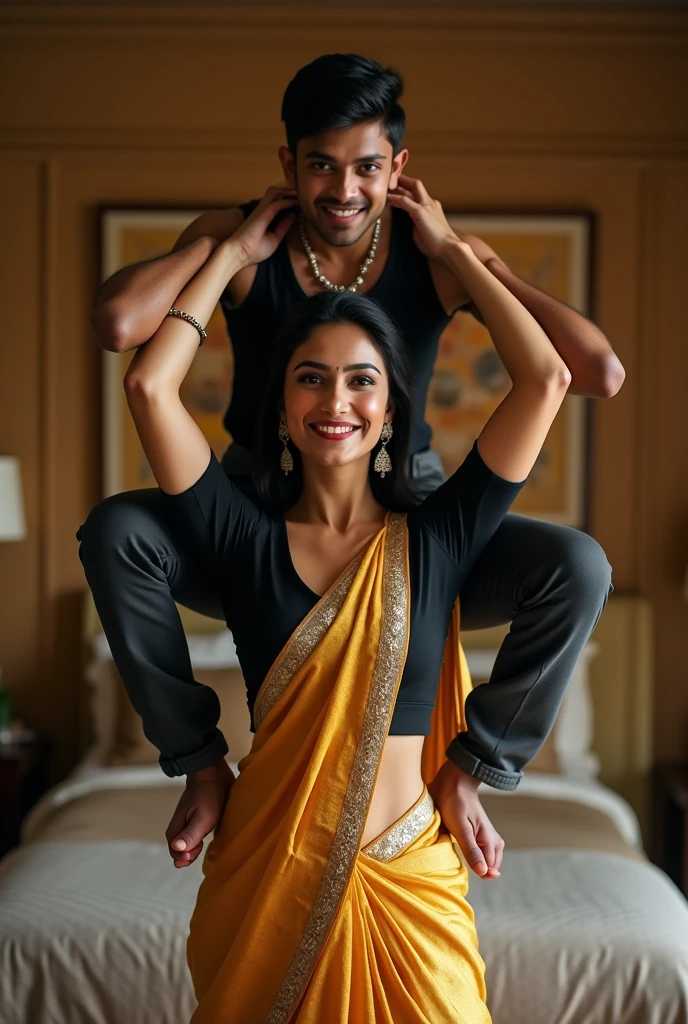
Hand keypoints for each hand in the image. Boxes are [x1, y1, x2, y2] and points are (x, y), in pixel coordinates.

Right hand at [165, 757, 233, 868]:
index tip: (199, 847)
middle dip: (194, 853)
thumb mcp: (202, 817)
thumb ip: (190, 834)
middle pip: (183, 852)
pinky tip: (213, 838)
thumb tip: (178, 849)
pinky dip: (204, 841)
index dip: (187, 857)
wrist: (213, 772)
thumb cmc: (208, 794)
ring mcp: (188, 825)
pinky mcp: (197, 822)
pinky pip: (198, 838)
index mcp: (175, 831)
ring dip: (199, 848)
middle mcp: (179, 830)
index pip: (177, 855)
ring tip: (209, 838)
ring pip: (191, 846)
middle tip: (205, 842)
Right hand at [230, 183, 297, 266]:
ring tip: (301, 192)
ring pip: (276, 191)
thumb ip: (284, 226)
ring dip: (289, 190)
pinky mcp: (262, 213)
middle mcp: (262, 209)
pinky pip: (278, 202)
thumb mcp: (275, 238)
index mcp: (264, 215)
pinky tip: (298, 202)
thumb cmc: (254, 250)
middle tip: (303, 192)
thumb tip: (294, 215)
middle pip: (276, 191)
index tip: (302, 200)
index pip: (278, 200)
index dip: (289, 197)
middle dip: (289, 189)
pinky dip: (288, 200)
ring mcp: (261, 209)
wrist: (239, 254)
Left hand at [387, 175, 508, 272]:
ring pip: (412, 187)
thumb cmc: (437, 245)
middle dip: (404, 179)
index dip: (408, 188)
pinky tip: (387, 198)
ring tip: (386, 183)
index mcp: (433, 208)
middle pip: (416, 184)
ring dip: (399, 184)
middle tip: (391, 177)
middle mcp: (430, 203)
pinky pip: (405, 201)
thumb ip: (417, 224)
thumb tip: (408, 224)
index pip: (419, 193)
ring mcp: (426, 206)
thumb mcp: (426, 231)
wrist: (450, 249)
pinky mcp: (421, 212)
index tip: (397, 186)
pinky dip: (395, 198)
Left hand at [428, 759, 503, 879]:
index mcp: (491, 841)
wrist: (454, 782)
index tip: (463, 863)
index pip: (488, 870)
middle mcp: (494, 842)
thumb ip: (471, 851)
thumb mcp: (460, 828)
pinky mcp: (480, 835)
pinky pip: (479, 853)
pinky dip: (472, 855)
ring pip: (484, 861)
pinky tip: (461, 848)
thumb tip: (484, 873)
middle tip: (458, 853)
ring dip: (473, 861)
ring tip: (459, 849)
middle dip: (475, 867)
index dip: (476, 872)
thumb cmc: (455, 803)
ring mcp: (488, 838)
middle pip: (487, 868)